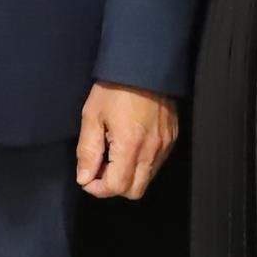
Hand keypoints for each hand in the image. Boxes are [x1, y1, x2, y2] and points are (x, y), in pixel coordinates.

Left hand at [75, 83, 178, 199]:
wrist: (145, 65)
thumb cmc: (115, 88)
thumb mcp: (92, 115)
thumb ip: (88, 150)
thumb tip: (84, 178)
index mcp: (129, 145)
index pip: (116, 187)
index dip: (98, 188)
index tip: (88, 176)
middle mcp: (151, 150)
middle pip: (134, 191)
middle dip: (115, 186)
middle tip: (101, 167)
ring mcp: (164, 145)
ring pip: (147, 179)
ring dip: (129, 176)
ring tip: (115, 153)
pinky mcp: (172, 138)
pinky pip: (156, 164)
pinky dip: (142, 164)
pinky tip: (130, 145)